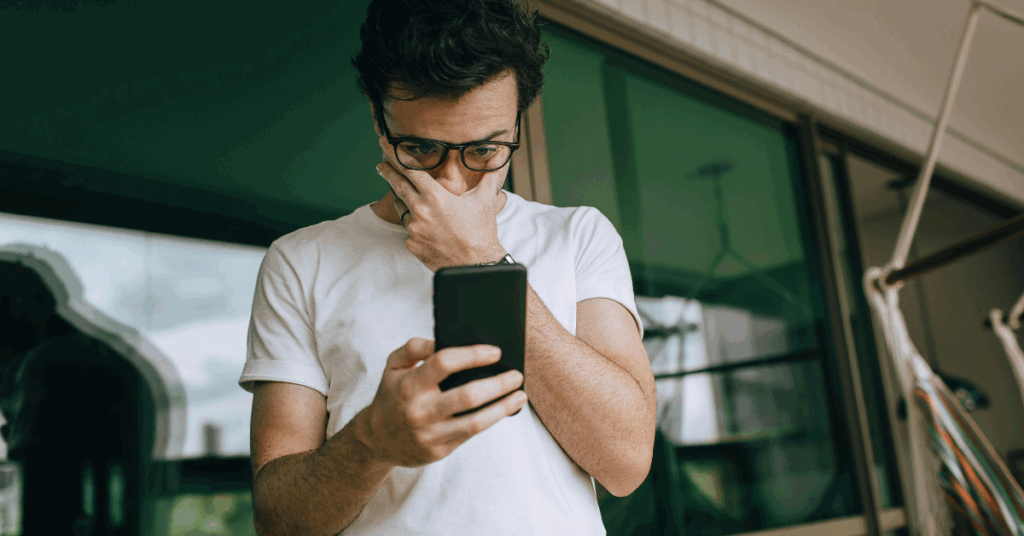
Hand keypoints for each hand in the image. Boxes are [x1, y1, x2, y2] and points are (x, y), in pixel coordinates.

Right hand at [354, 338, 527, 467]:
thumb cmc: (392, 395)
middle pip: (468, 395)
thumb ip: (415, 347)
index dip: (473, 355)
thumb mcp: (393, 366)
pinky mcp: (439, 450)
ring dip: (503, 407)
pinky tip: (504, 409)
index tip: (495, 351)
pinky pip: (471, 434)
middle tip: (516, 374)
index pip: (444, 363)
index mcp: (410, 384)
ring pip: (475, 421)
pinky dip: (491, 420)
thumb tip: (442, 341)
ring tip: (520, 395)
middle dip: (498, 384)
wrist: (377, 439)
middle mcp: (420, 410)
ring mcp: (431, 433)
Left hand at [376, 140, 507, 270]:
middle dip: (388, 173)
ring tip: (414, 202)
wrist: (476, 265)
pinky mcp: (412, 245)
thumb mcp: (485, 200)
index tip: (385, 145)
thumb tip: (501, 155)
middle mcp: (420, 210)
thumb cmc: (481, 232)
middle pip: (398, 186)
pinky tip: (430, 231)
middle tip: (380, 165)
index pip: (410, 170)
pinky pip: (409, 231)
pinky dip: (417, 228)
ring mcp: (414, 229)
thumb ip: (489, 175)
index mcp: (435, 196)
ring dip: (406, 203)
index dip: (396, 156)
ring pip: (403, 210)